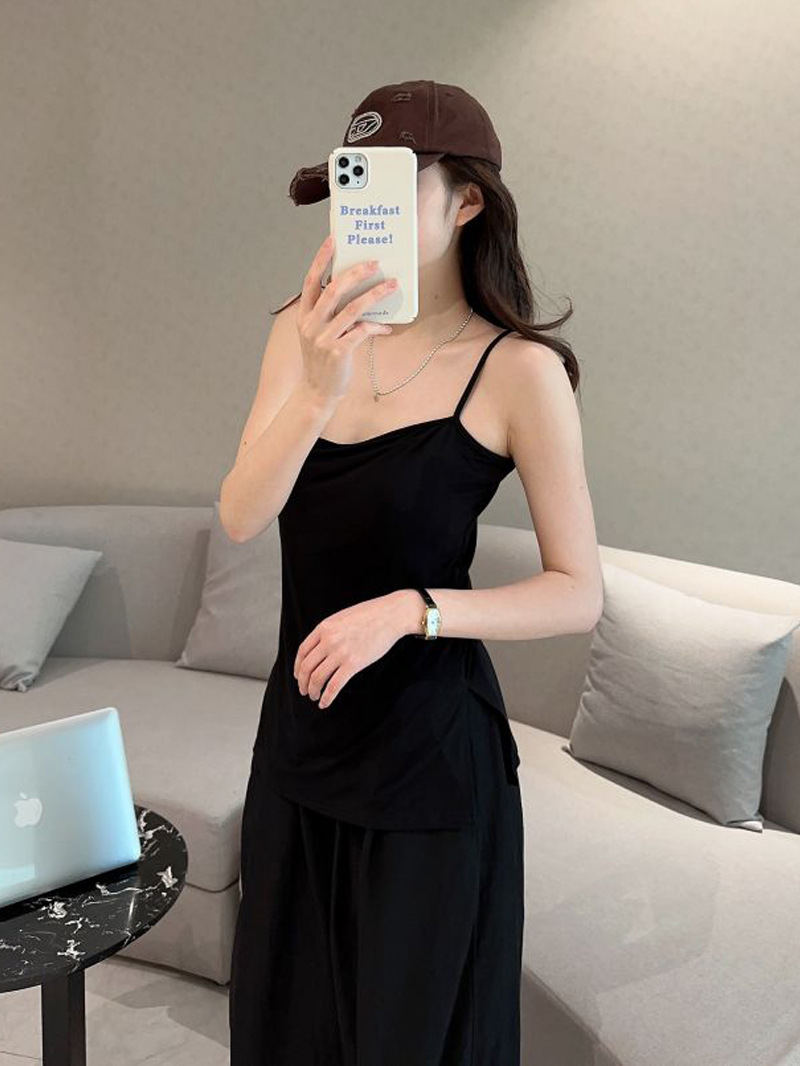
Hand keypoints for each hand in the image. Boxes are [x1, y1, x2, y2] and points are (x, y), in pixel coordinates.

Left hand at [293, 589, 415, 709]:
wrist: (390, 615)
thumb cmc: (370, 615)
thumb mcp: (341, 618)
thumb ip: (328, 632)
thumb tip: (319, 650)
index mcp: (324, 627)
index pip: (302, 652)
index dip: (297, 667)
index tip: (298, 676)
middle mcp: (328, 640)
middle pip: (306, 667)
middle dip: (303, 683)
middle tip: (304, 690)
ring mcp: (340, 652)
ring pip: (317, 678)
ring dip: (313, 691)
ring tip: (314, 697)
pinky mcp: (354, 664)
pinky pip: (334, 686)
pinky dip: (327, 697)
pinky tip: (325, 703)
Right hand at [296, 234, 397, 405]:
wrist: (318, 392)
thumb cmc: (323, 360)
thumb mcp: (318, 334)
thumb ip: (329, 314)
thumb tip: (355, 291)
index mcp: (304, 315)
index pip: (311, 281)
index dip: (321, 259)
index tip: (333, 240)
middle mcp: (311, 324)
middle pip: (334, 289)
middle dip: (356, 273)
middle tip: (374, 262)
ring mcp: (324, 338)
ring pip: (353, 308)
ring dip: (375, 294)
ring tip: (391, 284)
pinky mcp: (339, 351)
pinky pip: (363, 330)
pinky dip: (377, 326)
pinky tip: (387, 326)